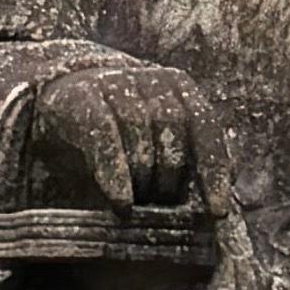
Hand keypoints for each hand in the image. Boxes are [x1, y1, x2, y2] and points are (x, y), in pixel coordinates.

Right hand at [16, 48, 203, 209]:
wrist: (66, 95)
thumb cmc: (125, 127)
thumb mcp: (161, 139)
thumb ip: (192, 159)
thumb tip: (222, 193)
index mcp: (180, 87)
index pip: (206, 127)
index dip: (213, 170)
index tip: (217, 209)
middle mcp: (151, 79)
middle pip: (172, 128)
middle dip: (170, 174)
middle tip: (162, 204)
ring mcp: (115, 82)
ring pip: (138, 130)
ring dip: (143, 174)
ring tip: (140, 204)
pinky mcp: (82, 95)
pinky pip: (103, 136)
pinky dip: (115, 172)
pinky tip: (121, 201)